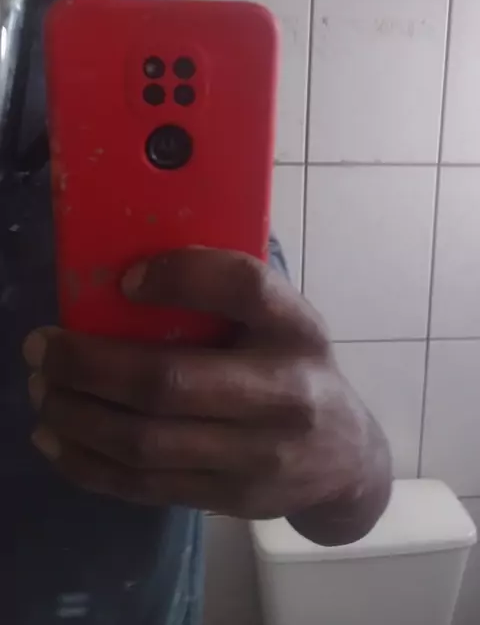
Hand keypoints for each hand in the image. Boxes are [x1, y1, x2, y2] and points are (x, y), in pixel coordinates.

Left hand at [23, 248, 390, 543]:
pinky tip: (55, 440)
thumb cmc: (299, 367)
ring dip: (76, 415)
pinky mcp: (230, 500)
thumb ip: (226, 293)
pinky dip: (89, 463)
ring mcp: (257, 457)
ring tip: (42, 392)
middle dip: (87, 365)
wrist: (347, 457)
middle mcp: (283, 393)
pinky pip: (145, 485)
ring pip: (145, 442)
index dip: (179, 278)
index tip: (126, 280)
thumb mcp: (281, 316)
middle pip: (169, 383)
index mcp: (296, 329)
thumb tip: (128, 282)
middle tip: (41, 348)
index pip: (243, 287)